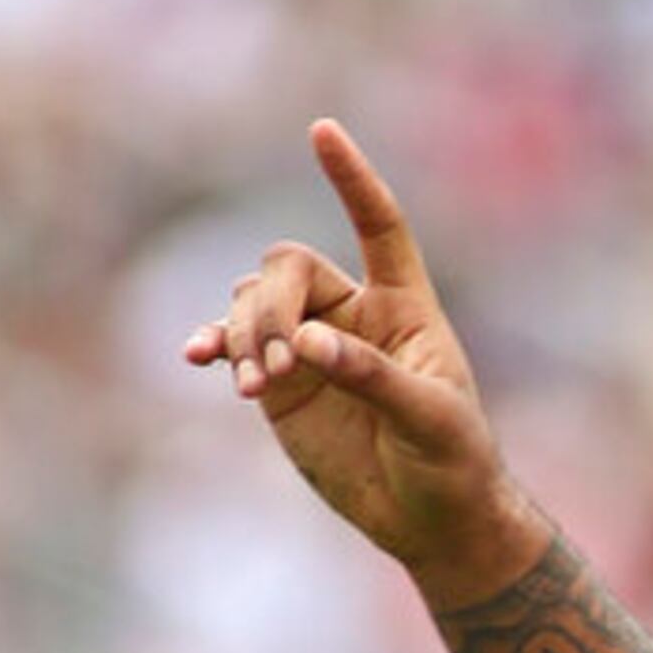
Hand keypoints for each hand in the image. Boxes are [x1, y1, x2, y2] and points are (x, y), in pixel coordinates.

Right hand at [184, 119, 549, 606]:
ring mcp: (310, 346)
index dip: (352, 181)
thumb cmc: (453, 466)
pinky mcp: (280, 384)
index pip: (378, 227)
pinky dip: (214, 345)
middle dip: (271, 307)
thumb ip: (373, 378)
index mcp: (404, 308)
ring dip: (242, 335)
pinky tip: (199, 357)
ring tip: (252, 386)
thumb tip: (308, 344)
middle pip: (287, 269)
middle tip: (280, 367)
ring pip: (252, 303)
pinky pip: (232, 344)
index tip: (321, 130)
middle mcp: (352, 315)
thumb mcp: (432, 422)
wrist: (430, 521)